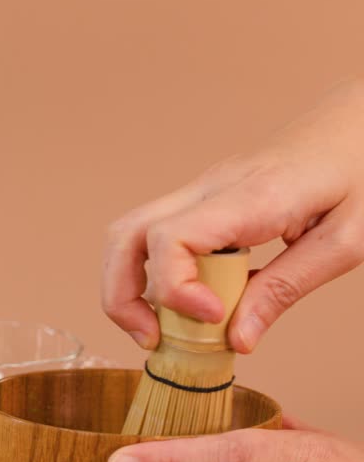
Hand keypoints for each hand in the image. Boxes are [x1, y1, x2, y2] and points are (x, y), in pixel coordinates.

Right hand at [102, 79, 363, 352]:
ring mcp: (200, 190)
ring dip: (128, 285)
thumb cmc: (363, 172)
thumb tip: (236, 339)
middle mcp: (210, 188)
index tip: (211, 320)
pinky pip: (155, 236)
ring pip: (129, 234)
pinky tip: (188, 301)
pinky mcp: (203, 200)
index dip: (175, 289)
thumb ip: (285, 290)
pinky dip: (155, 274)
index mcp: (250, 196)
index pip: (171, 239)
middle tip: (152, 338)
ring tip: (160, 327)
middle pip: (126, 236)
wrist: (360, 122)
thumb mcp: (346, 242)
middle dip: (122, 295)